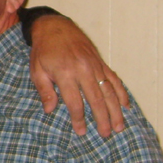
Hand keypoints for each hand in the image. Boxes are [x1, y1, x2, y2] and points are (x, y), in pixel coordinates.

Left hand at [28, 16, 127, 135]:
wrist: (55, 27)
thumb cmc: (44, 51)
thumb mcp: (37, 70)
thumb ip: (44, 90)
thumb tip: (49, 110)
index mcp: (65, 73)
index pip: (75, 102)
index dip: (79, 119)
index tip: (81, 132)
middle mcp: (83, 70)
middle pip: (96, 99)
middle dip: (102, 119)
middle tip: (106, 135)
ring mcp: (94, 65)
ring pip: (109, 91)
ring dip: (116, 110)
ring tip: (120, 126)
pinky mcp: (101, 62)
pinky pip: (114, 79)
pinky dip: (121, 93)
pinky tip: (126, 106)